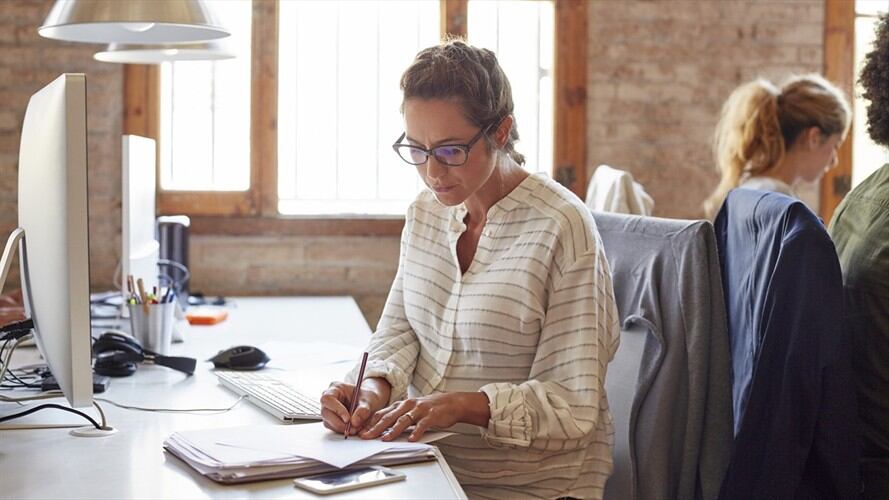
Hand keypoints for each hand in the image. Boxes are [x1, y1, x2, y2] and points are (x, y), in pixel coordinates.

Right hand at [320, 377, 390, 436]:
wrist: (369, 403)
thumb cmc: (368, 397)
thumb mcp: (369, 401)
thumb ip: (363, 410)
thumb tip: (354, 422)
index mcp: (336, 388)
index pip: (328, 398)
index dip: (336, 409)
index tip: (348, 419)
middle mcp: (329, 399)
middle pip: (325, 412)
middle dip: (339, 423)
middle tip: (352, 428)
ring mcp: (329, 410)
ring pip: (328, 422)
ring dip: (341, 428)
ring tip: (356, 429)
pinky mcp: (331, 420)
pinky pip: (332, 427)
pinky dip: (342, 430)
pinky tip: (353, 429)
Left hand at [360, 391, 489, 441]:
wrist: (451, 403)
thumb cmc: (430, 408)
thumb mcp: (412, 411)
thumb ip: (399, 418)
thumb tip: (382, 431)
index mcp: (401, 404)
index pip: (381, 413)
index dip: (370, 422)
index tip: (360, 431)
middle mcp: (408, 405)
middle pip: (389, 417)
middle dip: (376, 428)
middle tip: (366, 436)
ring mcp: (419, 409)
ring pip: (403, 420)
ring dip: (393, 430)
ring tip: (385, 439)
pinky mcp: (431, 415)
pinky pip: (422, 424)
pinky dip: (416, 432)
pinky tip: (411, 439)